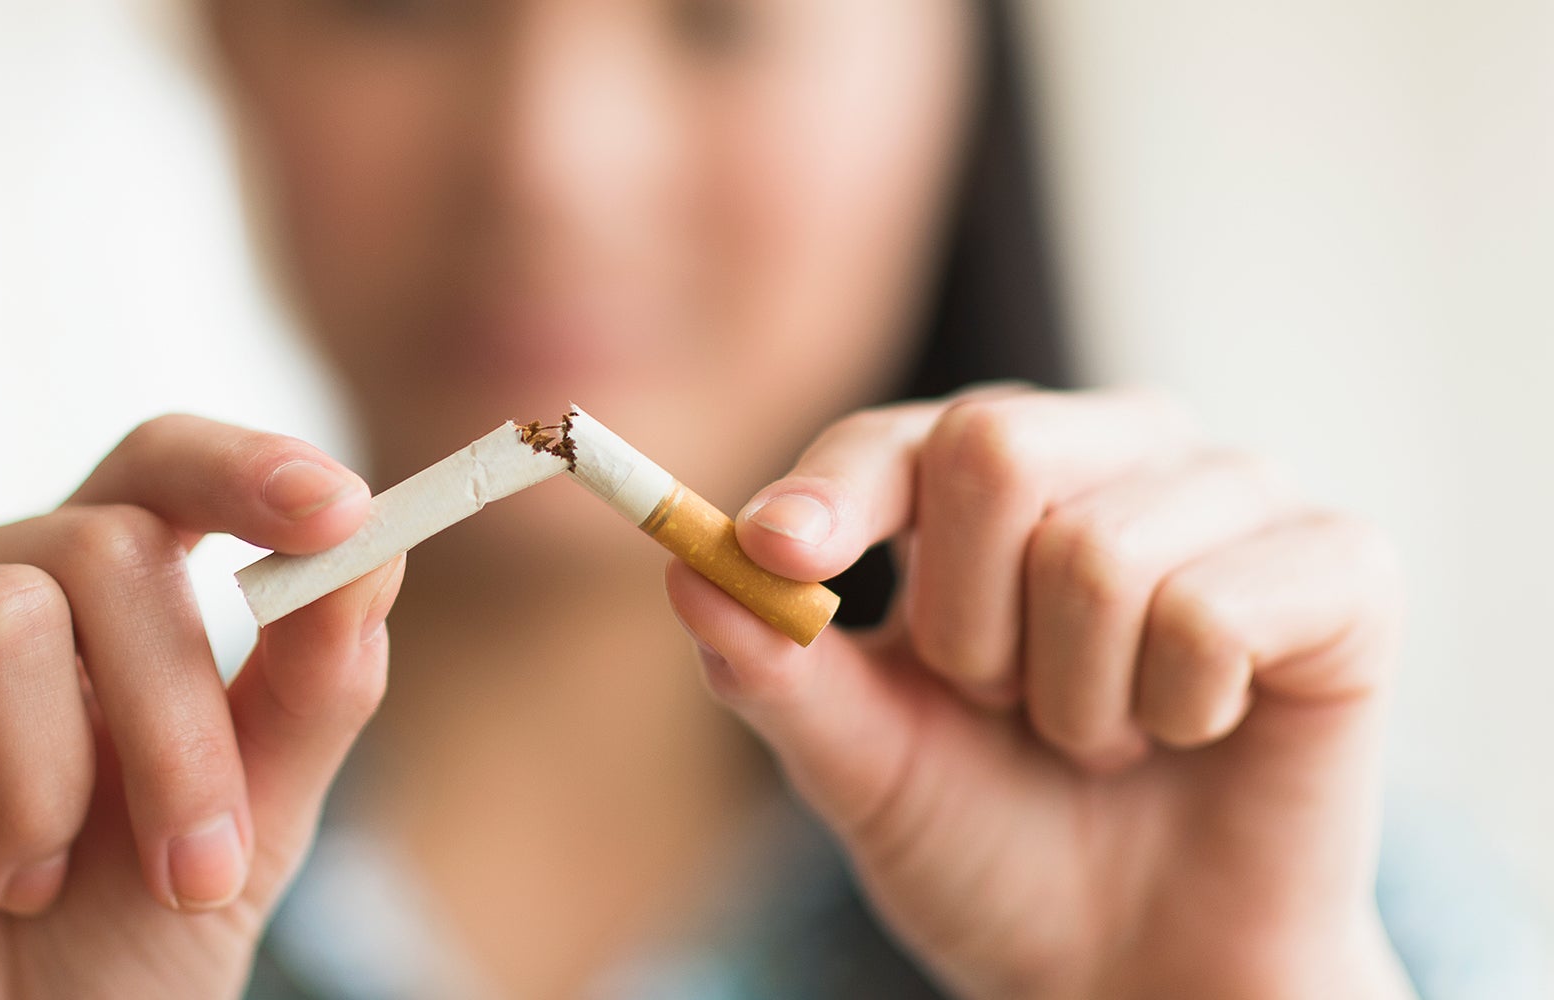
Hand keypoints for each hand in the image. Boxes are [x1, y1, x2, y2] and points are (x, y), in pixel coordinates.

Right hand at [0, 415, 402, 998]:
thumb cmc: (108, 950)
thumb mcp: (247, 828)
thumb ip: (311, 692)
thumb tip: (376, 553)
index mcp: (84, 589)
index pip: (158, 464)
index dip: (246, 468)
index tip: (341, 515)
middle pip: (105, 548)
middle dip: (178, 732)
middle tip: (192, 870)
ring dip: (50, 793)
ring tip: (24, 879)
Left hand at [667, 387, 1416, 998]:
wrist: (1138, 971)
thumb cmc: (998, 848)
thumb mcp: (865, 767)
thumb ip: (777, 670)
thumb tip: (684, 565)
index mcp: (997, 480)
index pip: (899, 440)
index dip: (834, 493)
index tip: (780, 552)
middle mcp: (1119, 454)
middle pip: (996, 448)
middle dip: (966, 630)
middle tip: (1006, 709)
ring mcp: (1236, 497)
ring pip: (1099, 551)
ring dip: (1074, 700)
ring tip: (1103, 742)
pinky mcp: (1342, 567)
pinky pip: (1215, 608)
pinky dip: (1180, 710)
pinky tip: (1198, 735)